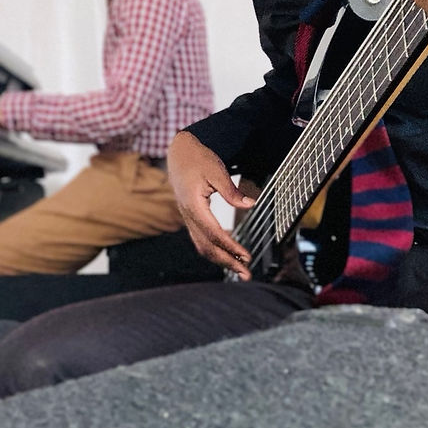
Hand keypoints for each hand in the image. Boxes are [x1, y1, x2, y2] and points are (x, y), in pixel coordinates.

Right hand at [167, 131, 254, 279]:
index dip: (230, 246)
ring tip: (239, 269)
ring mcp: (187, 218)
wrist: (179, 153)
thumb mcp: (217, 171)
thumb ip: (232, 190)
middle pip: (207, 246)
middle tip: (246, 274)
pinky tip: (228, 254)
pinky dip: (214, 250)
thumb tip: (249, 204)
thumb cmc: (197, 159)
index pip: (214, 233)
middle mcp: (188, 215)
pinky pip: (201, 239)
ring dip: (221, 260)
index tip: (246, 256)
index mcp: (193, 205)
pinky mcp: (190, 217)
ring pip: (202, 246)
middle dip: (227, 262)